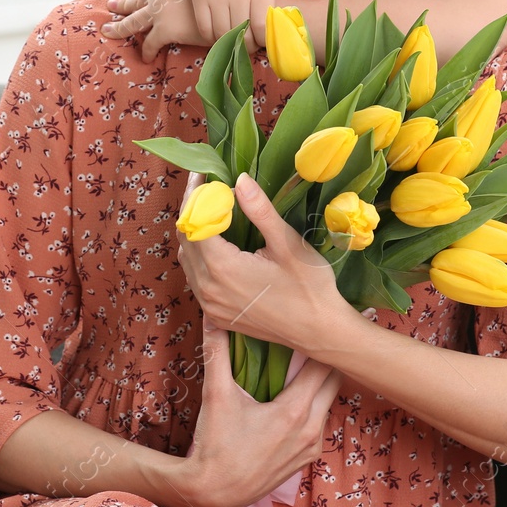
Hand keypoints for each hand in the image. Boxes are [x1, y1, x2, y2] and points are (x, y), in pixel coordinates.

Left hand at [101, 0, 211, 62]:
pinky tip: (146, 58)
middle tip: (111, 6)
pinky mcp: (165, 30)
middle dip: (120, 4)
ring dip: (118, 28)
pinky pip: (149, 44)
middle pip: (133, 0)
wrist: (232, 9)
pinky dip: (146, 52)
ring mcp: (159, 10)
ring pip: (131, 22)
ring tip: (107, 31)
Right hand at [174, 0, 327, 50]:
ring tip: (238, 41)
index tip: (267, 41)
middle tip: (252, 45)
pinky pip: (204, 26)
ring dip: (230, 42)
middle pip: (242, 32)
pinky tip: (219, 34)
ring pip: (222, 32)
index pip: (262, 25)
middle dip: (248, 45)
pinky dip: (211, 37)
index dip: (264, 39)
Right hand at [174, 317, 343, 506]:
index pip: (324, 365)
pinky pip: (319, 421)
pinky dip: (313, 403)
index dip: (321, 341)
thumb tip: (212, 315)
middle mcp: (311, 429)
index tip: (318, 321)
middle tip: (315, 333)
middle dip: (325, 357)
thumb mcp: (216, 395)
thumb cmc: (215, 444)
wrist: (213, 492)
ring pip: (328, 401)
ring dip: (320, 381)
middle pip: (334, 381)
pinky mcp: (306, 458)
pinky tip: (295, 392)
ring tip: (306, 358)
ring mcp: (311, 446)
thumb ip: (217, 352)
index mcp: (295, 412)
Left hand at [176, 173, 354, 348]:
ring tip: (211, 209)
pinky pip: (197, 280)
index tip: (205, 173)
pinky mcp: (218, 316)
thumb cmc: (310, 288)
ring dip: (195, 233)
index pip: (193, 222)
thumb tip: (239, 179)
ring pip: (188, 260)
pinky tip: (217, 243)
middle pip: (186, 240)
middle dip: (193, 209)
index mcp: (221, 268)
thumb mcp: (287, 244)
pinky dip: (200, 256)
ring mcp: (210, 306)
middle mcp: (207, 289)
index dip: (196, 195)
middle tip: (207, 185)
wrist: (321, 333)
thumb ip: (259, 211)